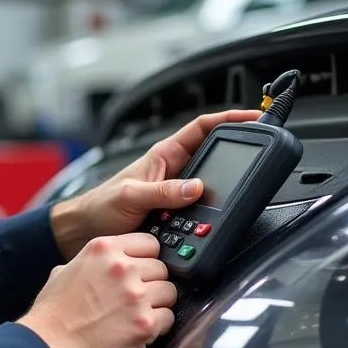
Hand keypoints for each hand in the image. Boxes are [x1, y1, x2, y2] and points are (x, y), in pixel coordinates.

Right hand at [19, 232, 175, 347]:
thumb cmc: (53, 316)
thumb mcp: (63, 272)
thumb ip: (89, 263)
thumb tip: (101, 266)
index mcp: (103, 249)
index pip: (149, 242)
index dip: (146, 258)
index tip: (141, 270)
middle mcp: (122, 268)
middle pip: (161, 268)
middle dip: (152, 282)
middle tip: (136, 297)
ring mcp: (136, 295)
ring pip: (169, 292)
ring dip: (158, 304)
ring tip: (138, 314)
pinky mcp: (145, 323)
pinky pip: (169, 317)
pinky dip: (158, 326)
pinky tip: (140, 330)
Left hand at [50, 109, 261, 259]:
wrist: (85, 231)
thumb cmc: (100, 206)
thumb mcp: (131, 196)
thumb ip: (162, 192)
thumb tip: (195, 188)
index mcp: (164, 155)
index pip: (203, 128)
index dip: (229, 119)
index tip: (253, 117)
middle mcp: (174, 172)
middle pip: (214, 156)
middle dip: (237, 152)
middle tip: (261, 150)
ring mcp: (176, 193)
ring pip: (211, 186)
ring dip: (225, 190)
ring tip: (243, 188)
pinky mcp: (176, 214)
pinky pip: (202, 212)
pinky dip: (212, 215)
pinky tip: (219, 221)